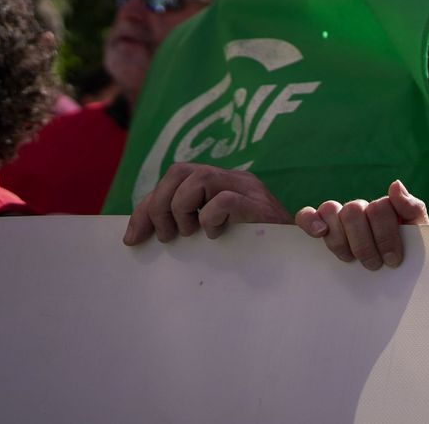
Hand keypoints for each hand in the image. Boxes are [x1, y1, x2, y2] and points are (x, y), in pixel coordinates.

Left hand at [123, 164, 290, 245]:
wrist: (295, 259)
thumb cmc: (250, 250)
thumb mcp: (209, 235)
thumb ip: (183, 225)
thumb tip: (135, 235)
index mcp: (219, 183)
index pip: (173, 178)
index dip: (147, 206)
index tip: (133, 238)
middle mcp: (233, 179)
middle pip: (181, 170)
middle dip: (161, 204)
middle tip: (166, 236)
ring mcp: (249, 189)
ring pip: (200, 177)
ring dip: (182, 209)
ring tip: (189, 234)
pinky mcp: (260, 206)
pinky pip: (224, 200)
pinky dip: (210, 218)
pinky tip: (215, 235)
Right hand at [295, 179, 428, 270]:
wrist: (393, 273)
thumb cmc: (405, 254)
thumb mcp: (416, 233)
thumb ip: (412, 208)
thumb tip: (394, 184)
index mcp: (384, 207)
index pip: (379, 208)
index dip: (386, 236)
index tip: (392, 260)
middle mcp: (360, 209)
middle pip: (354, 211)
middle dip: (364, 243)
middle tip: (373, 265)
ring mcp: (338, 217)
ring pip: (331, 211)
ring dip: (340, 239)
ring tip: (350, 259)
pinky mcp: (317, 227)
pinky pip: (307, 214)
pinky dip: (310, 220)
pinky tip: (320, 233)